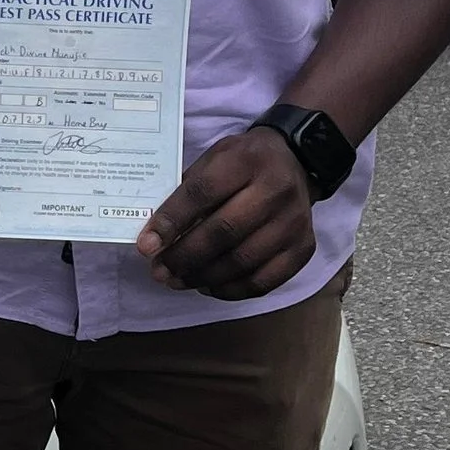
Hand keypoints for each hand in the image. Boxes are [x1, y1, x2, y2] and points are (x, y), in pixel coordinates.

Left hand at [136, 126, 317, 298]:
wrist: (297, 162)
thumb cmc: (244, 162)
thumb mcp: (215, 159)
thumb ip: (188, 191)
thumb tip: (157, 233)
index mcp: (246, 160)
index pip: (202, 193)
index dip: (171, 222)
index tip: (146, 246)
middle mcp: (275, 191)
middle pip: (223, 232)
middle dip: (184, 257)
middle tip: (159, 271)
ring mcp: (293, 222)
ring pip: (242, 261)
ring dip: (202, 277)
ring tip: (177, 280)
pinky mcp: (303, 248)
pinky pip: (263, 281)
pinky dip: (231, 290)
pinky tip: (208, 286)